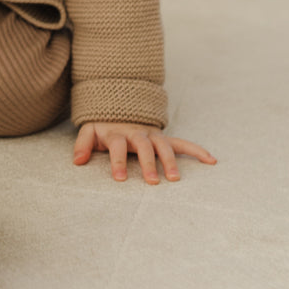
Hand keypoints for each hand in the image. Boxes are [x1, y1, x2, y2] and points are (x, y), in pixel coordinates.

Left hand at [73, 121, 215, 183]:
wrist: (119, 108)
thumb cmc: (103, 127)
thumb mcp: (89, 131)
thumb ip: (82, 144)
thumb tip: (77, 161)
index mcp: (117, 133)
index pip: (117, 146)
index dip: (118, 161)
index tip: (120, 178)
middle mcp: (137, 133)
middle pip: (144, 146)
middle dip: (148, 163)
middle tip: (152, 181)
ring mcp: (152, 135)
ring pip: (163, 146)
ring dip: (170, 161)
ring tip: (175, 179)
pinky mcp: (164, 138)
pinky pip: (182, 143)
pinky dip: (197, 150)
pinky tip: (211, 160)